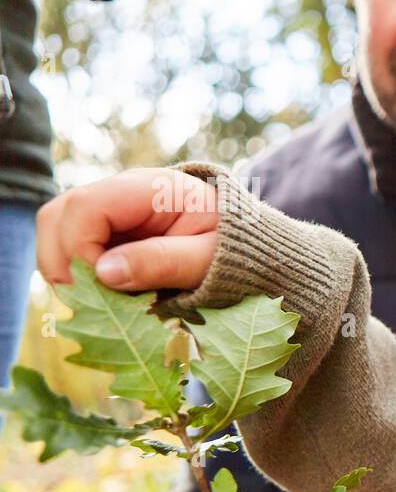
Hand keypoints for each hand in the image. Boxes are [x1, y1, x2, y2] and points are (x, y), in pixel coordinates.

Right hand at [36, 168, 218, 291]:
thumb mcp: (210, 259)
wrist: (245, 247)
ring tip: (99, 302)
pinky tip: (103, 297)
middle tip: (92, 302)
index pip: (85, 207)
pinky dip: (75, 276)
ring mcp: (108, 213)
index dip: (80, 250)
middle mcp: (119, 193)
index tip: (105, 287)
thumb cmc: (235, 250)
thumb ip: (164, 262)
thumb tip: (104, 272)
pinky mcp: (104, 234)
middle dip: (62, 263)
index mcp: (149, 188)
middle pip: (57, 216)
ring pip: (55, 233)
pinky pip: (69, 250)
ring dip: (64, 271)